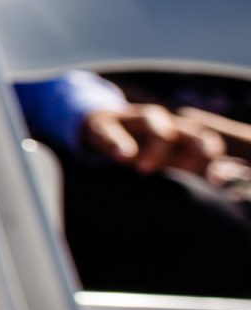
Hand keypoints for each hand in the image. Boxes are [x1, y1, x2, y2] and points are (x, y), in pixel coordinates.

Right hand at [82, 103, 223, 177]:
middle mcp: (162, 125)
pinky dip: (117, 142)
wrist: (96, 132)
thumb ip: (185, 174)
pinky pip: (111, 131)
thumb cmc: (135, 155)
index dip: (211, 157)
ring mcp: (133, 120)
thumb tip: (214, 190)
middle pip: (187, 129)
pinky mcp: (104, 125)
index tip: (214, 180)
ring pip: (152, 120)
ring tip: (145, 169)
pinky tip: (122, 155)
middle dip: (195, 146)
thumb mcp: (161, 165)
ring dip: (156, 144)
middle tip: (190, 168)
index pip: (205, 141)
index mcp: (180, 137)